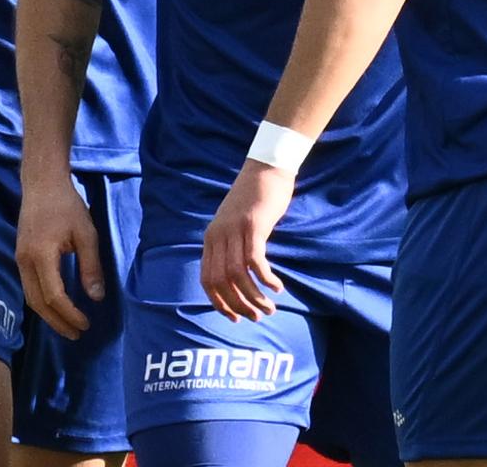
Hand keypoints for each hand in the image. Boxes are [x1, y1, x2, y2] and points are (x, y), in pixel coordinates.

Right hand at [15, 176, 102, 340]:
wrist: (42, 183)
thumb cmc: (67, 205)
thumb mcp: (86, 233)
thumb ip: (90, 266)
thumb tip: (96, 298)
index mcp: (41, 255)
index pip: (54, 296)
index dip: (70, 314)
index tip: (86, 323)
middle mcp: (25, 261)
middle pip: (37, 303)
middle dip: (57, 322)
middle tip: (76, 334)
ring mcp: (19, 259)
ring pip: (30, 297)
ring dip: (48, 315)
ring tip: (67, 326)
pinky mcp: (20, 256)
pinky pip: (29, 287)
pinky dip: (42, 302)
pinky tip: (56, 307)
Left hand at [200, 162, 293, 322]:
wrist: (266, 168)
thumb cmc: (254, 199)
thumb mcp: (234, 223)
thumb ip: (230, 245)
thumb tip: (236, 276)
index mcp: (211, 237)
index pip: (207, 280)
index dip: (220, 303)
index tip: (236, 317)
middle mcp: (218, 235)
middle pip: (221, 282)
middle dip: (239, 305)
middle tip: (258, 316)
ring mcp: (234, 230)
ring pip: (238, 276)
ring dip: (254, 297)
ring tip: (270, 308)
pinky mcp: (253, 225)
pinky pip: (255, 261)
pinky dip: (266, 279)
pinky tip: (278, 286)